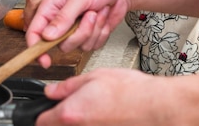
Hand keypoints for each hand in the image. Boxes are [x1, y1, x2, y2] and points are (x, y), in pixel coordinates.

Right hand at [26, 0, 127, 67]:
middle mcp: (57, 14)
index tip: (44, 59)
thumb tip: (46, 35)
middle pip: (56, 41)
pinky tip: (101, 16)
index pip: (34, 28)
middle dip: (76, 33)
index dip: (35, 46)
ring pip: (74, 45)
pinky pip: (88, 45)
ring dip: (90, 30)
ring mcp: (71, 25)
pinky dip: (99, 32)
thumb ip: (62, 17)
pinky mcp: (84, 32)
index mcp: (49, 0)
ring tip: (95, 12)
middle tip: (86, 16)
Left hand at [36, 68, 172, 125]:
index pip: (42, 121)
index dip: (44, 113)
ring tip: (94, 111)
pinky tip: (104, 118)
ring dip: (79, 122)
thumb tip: (52, 91)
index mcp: (71, 113)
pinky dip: (93, 124)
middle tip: (77, 107)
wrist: (156, 107)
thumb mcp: (95, 76)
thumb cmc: (130, 91)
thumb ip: (68, 86)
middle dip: (61, 119)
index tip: (48, 109)